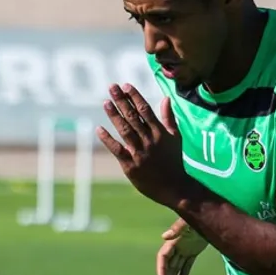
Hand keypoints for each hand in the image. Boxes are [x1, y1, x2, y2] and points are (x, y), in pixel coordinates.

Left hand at [97, 84, 188, 208]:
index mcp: (160, 134)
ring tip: (106, 103)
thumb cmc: (174, 162)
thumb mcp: (175, 138)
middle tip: (112, 87)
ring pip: (125, 131)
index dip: (135, 97)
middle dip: (122, 101)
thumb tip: (166, 98)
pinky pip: (117, 150)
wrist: (175, 188)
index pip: (146, 110)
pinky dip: (108, 140)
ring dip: (115, 116)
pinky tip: (99, 129)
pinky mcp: (131, 167)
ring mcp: (140, 154)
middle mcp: (150, 142)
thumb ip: (169, 118)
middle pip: (134, 117)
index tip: (126, 86)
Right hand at [156, 217, 207, 274]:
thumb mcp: (189, 221)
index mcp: (173, 240)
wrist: (213, 212)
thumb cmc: (200, 213)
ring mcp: (184, 248)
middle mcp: (176, 245)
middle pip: (168, 267)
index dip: (162, 271)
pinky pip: (186, 265)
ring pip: (175, 268)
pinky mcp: (193, 250)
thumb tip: (164, 237)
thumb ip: (177, 228)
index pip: (163, 258)